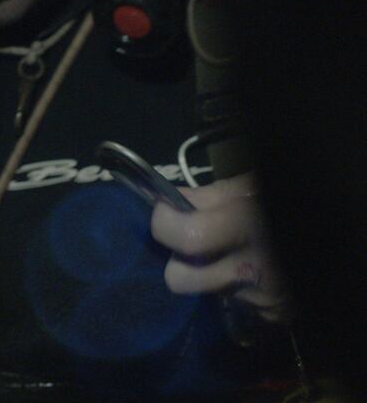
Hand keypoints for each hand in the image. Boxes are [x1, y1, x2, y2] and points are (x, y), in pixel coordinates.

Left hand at [150, 172, 288, 321]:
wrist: (337, 248)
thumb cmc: (283, 205)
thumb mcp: (249, 188)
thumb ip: (206, 196)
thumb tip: (169, 200)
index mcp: (244, 230)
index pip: (185, 237)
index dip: (164, 222)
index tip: (165, 211)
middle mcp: (248, 271)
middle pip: (179, 280)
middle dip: (178, 261)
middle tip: (189, 242)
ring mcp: (259, 299)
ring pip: (204, 292)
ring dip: (205, 275)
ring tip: (223, 255)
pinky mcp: (270, 315)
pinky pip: (231, 303)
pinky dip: (230, 287)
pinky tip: (245, 270)